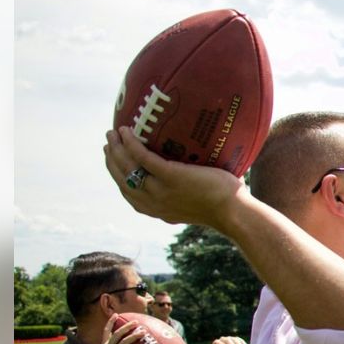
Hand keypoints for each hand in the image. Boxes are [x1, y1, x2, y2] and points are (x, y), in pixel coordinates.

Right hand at [103, 126, 243, 232]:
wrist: (234, 212)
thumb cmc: (224, 206)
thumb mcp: (195, 202)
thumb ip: (184, 193)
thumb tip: (187, 173)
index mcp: (157, 210)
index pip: (129, 192)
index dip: (117, 175)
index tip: (112, 161)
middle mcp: (154, 203)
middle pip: (123, 179)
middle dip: (111, 160)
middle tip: (108, 142)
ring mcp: (161, 191)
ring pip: (128, 168)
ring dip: (116, 149)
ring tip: (113, 133)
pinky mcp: (171, 177)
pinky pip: (144, 158)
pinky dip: (132, 143)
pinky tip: (127, 131)